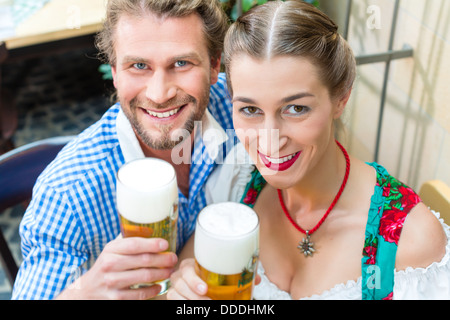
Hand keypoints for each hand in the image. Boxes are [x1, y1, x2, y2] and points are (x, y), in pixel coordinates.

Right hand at [56, 237, 176, 299]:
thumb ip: (127, 242)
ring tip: (170, 270)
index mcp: (110, 250)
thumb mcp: (111, 250)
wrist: (86, 289)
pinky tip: (159, 286)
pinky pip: (140, 294)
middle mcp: (110, 265)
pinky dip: (153, 290)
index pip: (134, 244)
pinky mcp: (115, 298)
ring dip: (161, 273)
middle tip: (173, 258)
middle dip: (163, 259)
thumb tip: (152, 229)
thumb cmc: (105, 265)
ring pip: (144, 277)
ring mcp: (112, 282)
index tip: (165, 244)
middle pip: (143, 260)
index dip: (152, 244)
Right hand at [167, 258, 261, 299]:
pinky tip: (194, 308)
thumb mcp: (220, 274)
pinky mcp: (174, 297)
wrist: (198, 286)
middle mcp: (180, 275)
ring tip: (206, 306)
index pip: (186, 269)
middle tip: (209, 302)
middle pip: (181, 284)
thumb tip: (256, 279)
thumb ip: (237, 275)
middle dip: (195, 296)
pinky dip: (184, 305)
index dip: (194, 280)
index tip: (205, 289)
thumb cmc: (209, 277)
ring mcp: (175, 287)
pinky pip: (174, 302)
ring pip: (176, 295)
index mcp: (190, 265)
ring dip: (191, 302)